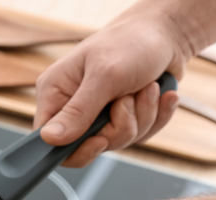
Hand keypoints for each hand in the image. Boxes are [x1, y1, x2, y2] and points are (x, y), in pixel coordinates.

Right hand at [33, 13, 188, 166]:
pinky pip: (139, 135)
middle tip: (127, 99)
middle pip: (89, 146)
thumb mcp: (104, 76)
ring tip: (147, 87)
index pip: (49, 140)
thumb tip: (50, 139)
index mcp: (56, 93)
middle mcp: (73, 106)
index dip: (74, 148)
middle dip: (119, 127)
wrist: (166, 33)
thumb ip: (78, 111)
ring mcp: (99, 114)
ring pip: (118, 141)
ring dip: (142, 116)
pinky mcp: (123, 117)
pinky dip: (155, 116)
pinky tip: (158, 93)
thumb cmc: (131, 43)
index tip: (100, 139)